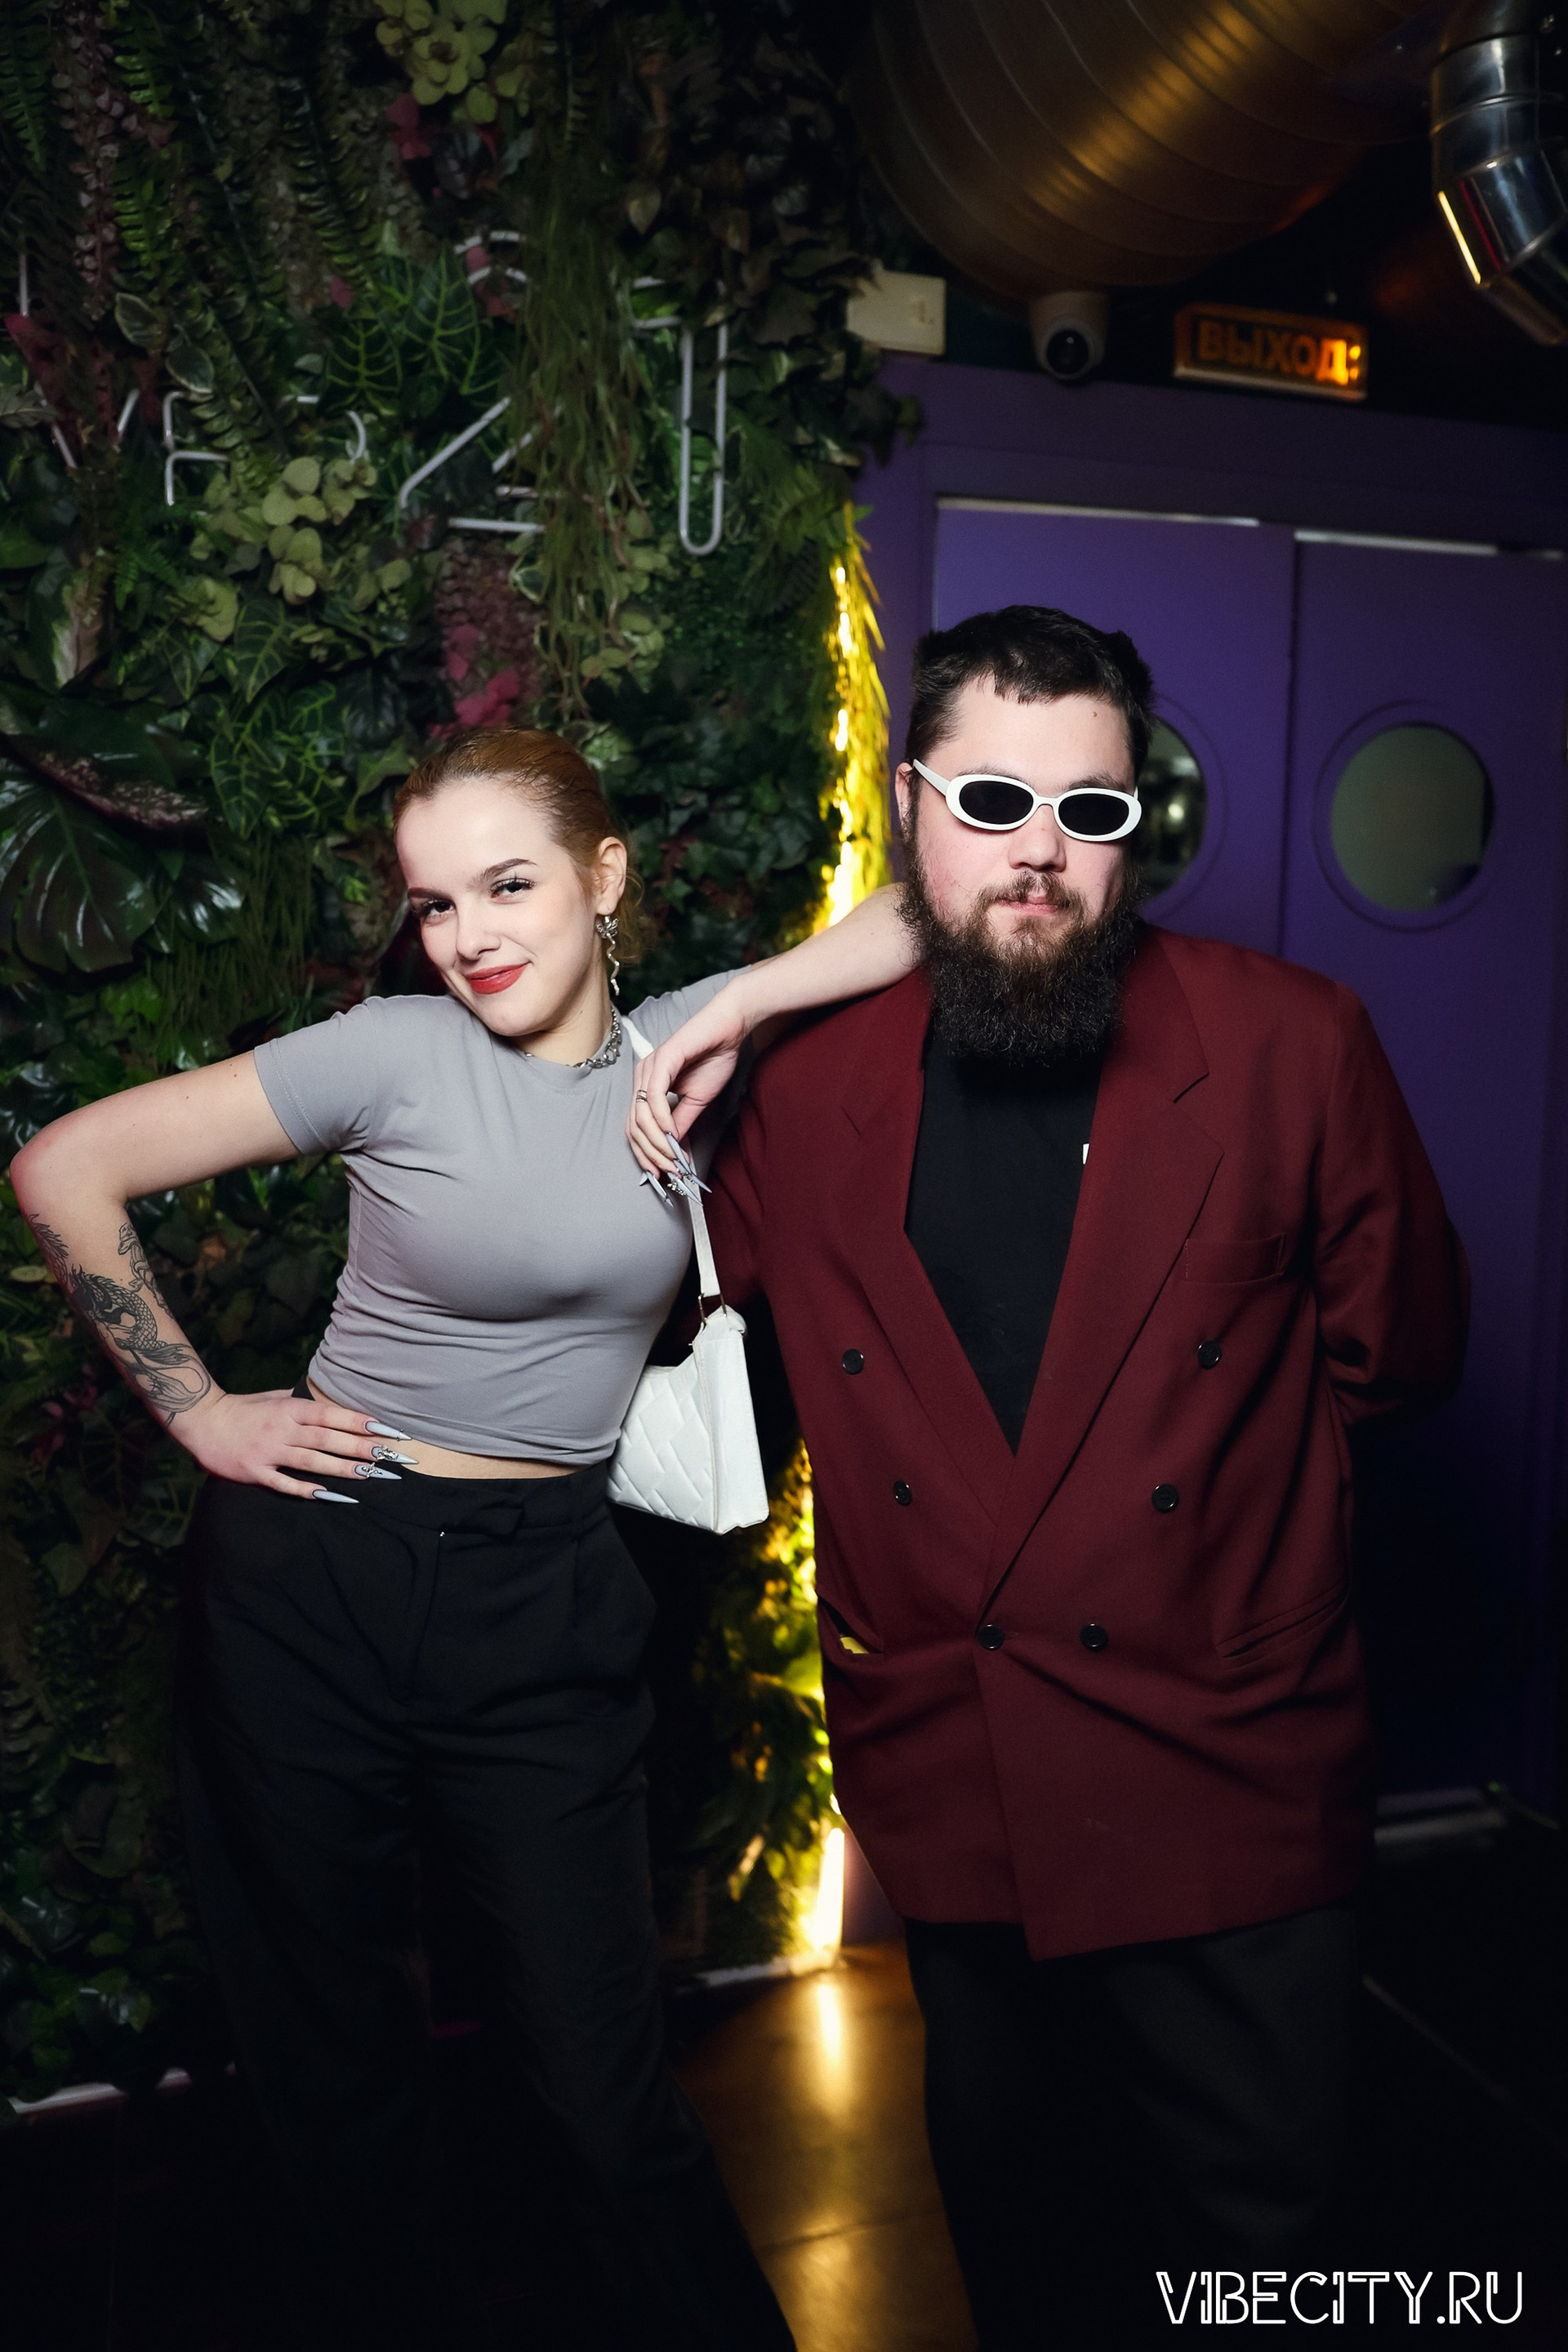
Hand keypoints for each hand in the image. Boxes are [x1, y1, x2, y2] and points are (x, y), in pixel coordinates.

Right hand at [177, 1387, 415, 1498]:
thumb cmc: (243, 1407)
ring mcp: (270, 1452)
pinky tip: (334, 1496)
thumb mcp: (274, 1396)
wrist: (202, 1422)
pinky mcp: (256, 1472)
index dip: (360, 1421)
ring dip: (344, 1469)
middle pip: (329, 1439)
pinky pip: (286, 1484)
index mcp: (290, 1409)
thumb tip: (331, 1402)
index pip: (332, 1415)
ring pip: (313, 1461)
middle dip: (363, 1447)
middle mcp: (283, 1429)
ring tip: (372, 1474)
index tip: (387, 1428)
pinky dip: (309, 1491)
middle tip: (392, 1455)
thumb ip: (302, 1402)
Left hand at [627, 997, 750, 1177]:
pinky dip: (661, 1118)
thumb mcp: (696, 1102)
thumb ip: (681, 1124)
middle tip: (669, 1171)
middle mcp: (642, 1077)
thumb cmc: (714, 1058)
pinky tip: (672, 1133)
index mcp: (646, 1086)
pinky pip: (654, 1095)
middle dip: (650, 1154)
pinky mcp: (662, 1059)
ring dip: (657, 1142)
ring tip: (673, 1157)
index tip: (661, 1174)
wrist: (730, 1029)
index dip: (645, 1154)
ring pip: (640, 1115)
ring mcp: (649, 1067)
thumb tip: (673, 1152)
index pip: (634, 1128)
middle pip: (633, 1126)